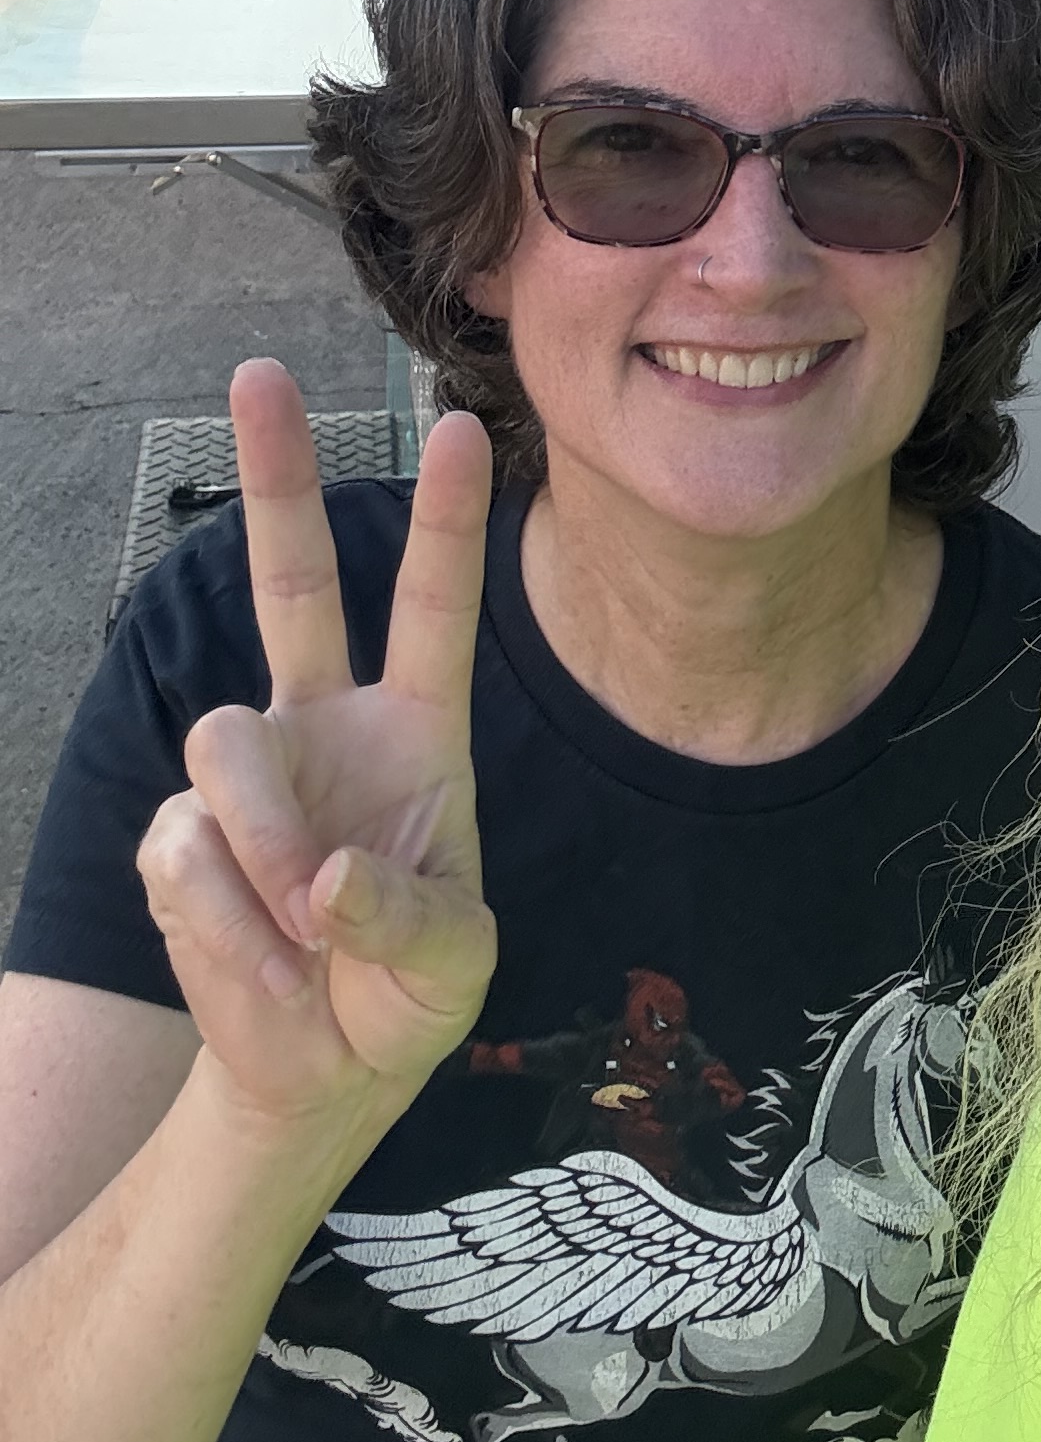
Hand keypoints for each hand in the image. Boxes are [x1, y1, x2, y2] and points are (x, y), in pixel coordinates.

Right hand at [134, 359, 497, 1138]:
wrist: (322, 1069)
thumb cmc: (405, 993)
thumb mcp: (453, 965)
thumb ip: (408, 916)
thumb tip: (327, 874)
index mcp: (417, 731)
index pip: (432, 609)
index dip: (444, 524)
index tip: (461, 428)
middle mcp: (325, 727)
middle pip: (291, 583)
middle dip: (277, 474)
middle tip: (262, 372)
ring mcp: (247, 777)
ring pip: (224, 746)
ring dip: (269, 853)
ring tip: (305, 929)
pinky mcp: (179, 838)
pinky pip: (187, 851)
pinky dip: (231, 925)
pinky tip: (264, 960)